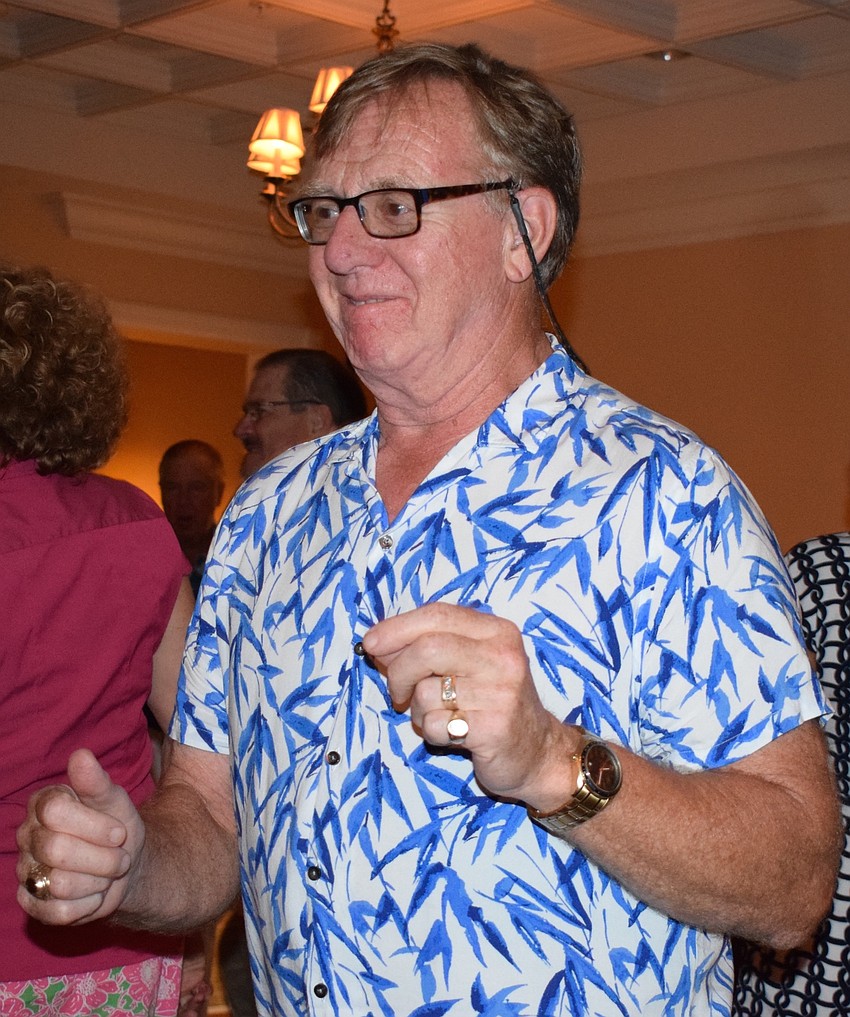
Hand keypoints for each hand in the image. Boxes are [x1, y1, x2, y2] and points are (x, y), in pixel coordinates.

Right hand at [16, 748, 143, 924]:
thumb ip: (96, 781)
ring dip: (97, 881)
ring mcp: (25, 871)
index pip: (55, 812)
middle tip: (120, 856)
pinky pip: (58, 912)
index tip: (118, 831)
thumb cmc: (115, 825)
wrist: (124, 864)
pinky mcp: (32, 903)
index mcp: (43, 804)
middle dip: (102, 857)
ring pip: (60, 884)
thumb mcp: (115, 801)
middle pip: (57, 850)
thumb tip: (80, 755)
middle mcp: (27, 836)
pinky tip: (95, 893)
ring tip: (107, 872)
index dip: (94, 825)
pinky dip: (87, 905)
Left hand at [361, 602, 576, 805]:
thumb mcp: (467, 663)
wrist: (536, 751)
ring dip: (416, 709)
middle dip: (399, 671)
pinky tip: (450, 734)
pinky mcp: (495, 728)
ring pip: (426, 691)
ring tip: (437, 716)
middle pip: (428, 648)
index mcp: (496, 631)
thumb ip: (428, 646)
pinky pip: (436, 724)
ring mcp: (502, 692)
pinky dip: (430, 731)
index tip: (372, 644)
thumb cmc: (492, 702)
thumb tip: (378, 643)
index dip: (397, 627)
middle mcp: (503, 656)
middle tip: (398, 693)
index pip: (437, 614)